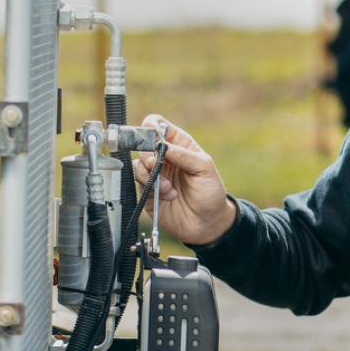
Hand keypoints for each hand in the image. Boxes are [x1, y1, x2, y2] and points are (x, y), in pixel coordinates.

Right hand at [131, 115, 236, 245]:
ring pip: (138, 164)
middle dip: (147, 153)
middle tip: (156, 164)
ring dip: (151, 174)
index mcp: (180, 146)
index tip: (152, 135)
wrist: (207, 224)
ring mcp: (155, 174)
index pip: (158, 126)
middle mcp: (164, 158)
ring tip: (167, 188)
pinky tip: (167, 195)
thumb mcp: (205, 169)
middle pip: (143, 144)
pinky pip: (139, 182)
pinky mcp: (147, 191)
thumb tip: (163, 145)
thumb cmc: (210, 194)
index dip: (151, 126)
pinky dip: (151, 188)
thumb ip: (184, 155)